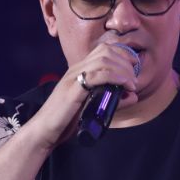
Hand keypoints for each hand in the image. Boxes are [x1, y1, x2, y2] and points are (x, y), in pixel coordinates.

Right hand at [24, 34, 139, 149]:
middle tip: (133, 81)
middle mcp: (77, 69)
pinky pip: (95, 75)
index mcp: (80, 70)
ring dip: (122, 70)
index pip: (104, 49)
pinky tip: (123, 85)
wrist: (45, 130)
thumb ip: (114, 100)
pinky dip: (114, 77)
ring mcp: (73, 77)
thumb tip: (134, 96)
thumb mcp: (96, 107)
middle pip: (106, 51)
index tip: (134, 68)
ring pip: (103, 60)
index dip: (123, 54)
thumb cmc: (68, 119)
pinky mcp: (72, 89)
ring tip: (131, 85)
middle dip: (126, 62)